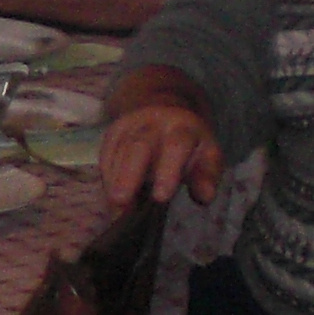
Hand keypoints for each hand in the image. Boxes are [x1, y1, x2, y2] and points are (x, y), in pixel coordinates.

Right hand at [102, 96, 220, 207]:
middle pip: (139, 145)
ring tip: (114, 205)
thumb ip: (206, 175)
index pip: (176, 146)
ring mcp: (131, 125)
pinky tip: (109, 193)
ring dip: (115, 178)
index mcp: (182, 128)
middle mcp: (154, 123)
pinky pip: (106, 153)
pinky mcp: (113, 132)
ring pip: (119, 150)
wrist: (165, 109)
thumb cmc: (188, 143)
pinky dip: (107, 175)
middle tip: (121, 201)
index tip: (160, 197)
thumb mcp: (207, 155)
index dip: (167, 172)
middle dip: (129, 174)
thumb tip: (205, 196)